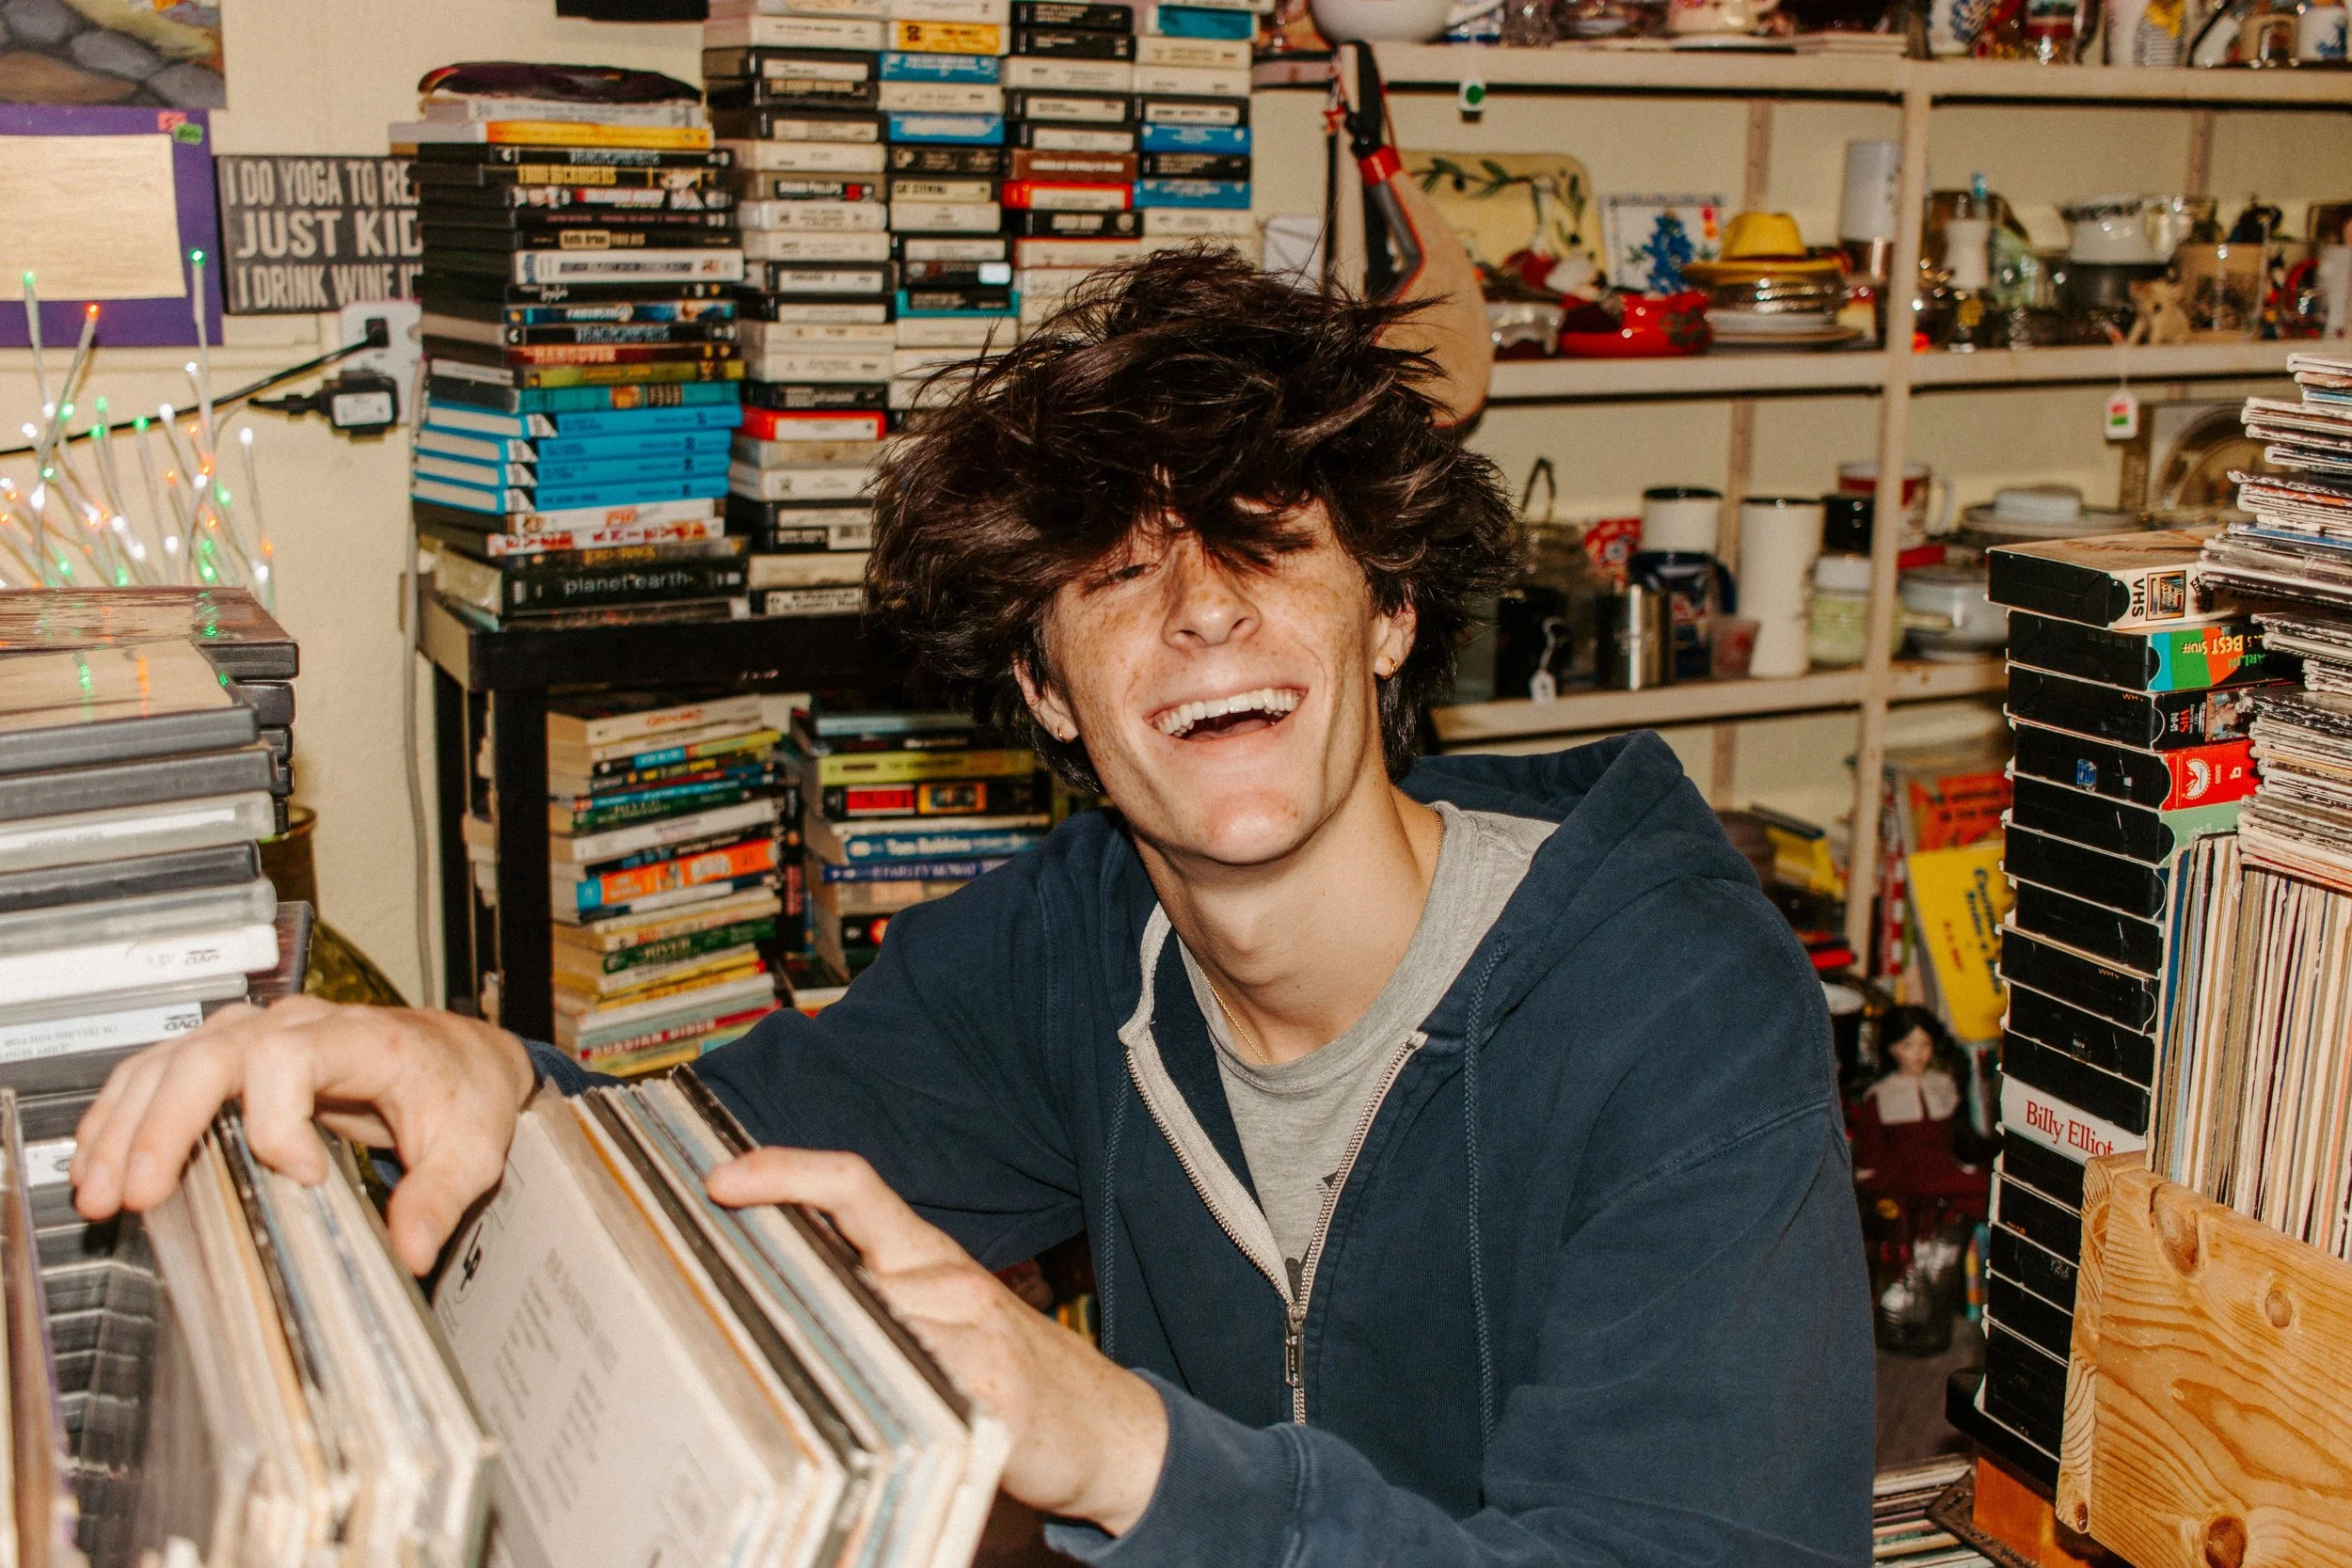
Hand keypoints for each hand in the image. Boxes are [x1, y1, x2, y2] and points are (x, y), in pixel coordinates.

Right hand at [70, 997, 536, 1273]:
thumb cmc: (462, 1092)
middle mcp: (301, 1025)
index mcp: (362, 1039)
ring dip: (126, 1122)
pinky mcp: (237, 1053)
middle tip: (138, 1195)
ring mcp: (262, 1033)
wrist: (460, 1055)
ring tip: (97, 1190)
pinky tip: (96, 1157)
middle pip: (209, 1055)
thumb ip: (442, 1195)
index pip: (289, 1058)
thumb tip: (411, 1251)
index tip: (304, 1177)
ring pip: (172, 1059)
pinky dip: (124, 1110)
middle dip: (164, 1126)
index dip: (278, 1120)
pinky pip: (164, 1068)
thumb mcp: (473, 1146)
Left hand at [706, 1148, 1168, 1535]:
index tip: (720, 1179)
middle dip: (782, 1288)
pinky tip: (881, 1431)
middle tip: (725, 1307)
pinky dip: (886, 1407)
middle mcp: (950, 1279)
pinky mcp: (995, 1394)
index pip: (852, 1186)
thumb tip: (765, 1280)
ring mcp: (975, 1332)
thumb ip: (870, 1292)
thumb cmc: (1003, 1371)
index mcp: (926, 1254)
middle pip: (842, 1261)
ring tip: (820, 1393)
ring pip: (869, 1326)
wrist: (1110, 1430)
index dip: (785, 1170)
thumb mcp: (937, 1315)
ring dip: (832, 1358)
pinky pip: (917, 1389)